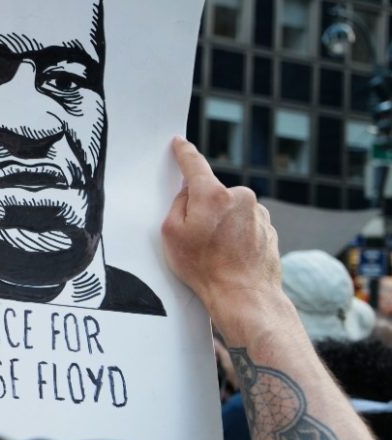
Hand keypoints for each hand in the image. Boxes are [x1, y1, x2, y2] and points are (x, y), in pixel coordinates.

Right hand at [161, 137, 280, 314]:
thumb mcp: (171, 234)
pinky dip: (236, 237)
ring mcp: (259, 214)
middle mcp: (240, 198)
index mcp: (213, 194)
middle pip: (213, 194)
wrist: (244, 296)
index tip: (180, 143)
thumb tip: (188, 193)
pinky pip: (245, 226)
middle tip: (194, 237)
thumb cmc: (204, 268)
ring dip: (221, 225)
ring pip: (231, 211)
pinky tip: (229, 258)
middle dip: (202, 209)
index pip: (194, 164)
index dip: (184, 153)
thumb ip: (177, 205)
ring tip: (214, 253)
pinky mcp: (269, 230)